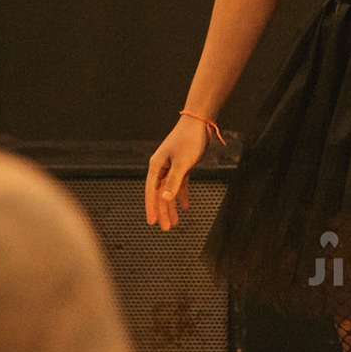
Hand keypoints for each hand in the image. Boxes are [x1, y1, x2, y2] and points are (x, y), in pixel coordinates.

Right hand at [145, 117, 209, 231]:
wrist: (199, 122)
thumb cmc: (189, 139)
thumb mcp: (182, 163)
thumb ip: (173, 181)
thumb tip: (165, 199)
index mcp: (157, 166)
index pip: (152, 191)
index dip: (151, 207)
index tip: (152, 222)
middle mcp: (162, 167)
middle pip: (160, 194)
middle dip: (163, 211)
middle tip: (166, 228)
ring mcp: (172, 166)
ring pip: (169, 191)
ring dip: (172, 206)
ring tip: (175, 222)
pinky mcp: (182, 165)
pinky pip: (179, 184)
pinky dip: (181, 195)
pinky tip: (185, 207)